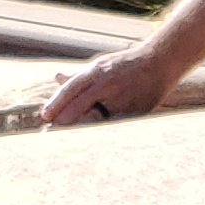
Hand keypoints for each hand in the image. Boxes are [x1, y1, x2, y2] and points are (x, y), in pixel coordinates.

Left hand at [42, 44, 175, 127]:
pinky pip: (114, 125)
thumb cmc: (127, 65)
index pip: (72, 88)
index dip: (57, 103)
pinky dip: (102, 133)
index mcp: (97, 71)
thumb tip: (57, 78)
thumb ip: (80, 76)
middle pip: (80, 104)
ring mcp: (121, 98)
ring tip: (67, 140)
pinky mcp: (134, 111)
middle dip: (64, 120)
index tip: (45, 116)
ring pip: (97, 118)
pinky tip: (92, 143)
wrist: (160, 62)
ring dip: (81, 129)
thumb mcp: (101, 65)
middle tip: (50, 133)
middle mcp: (107, 83)